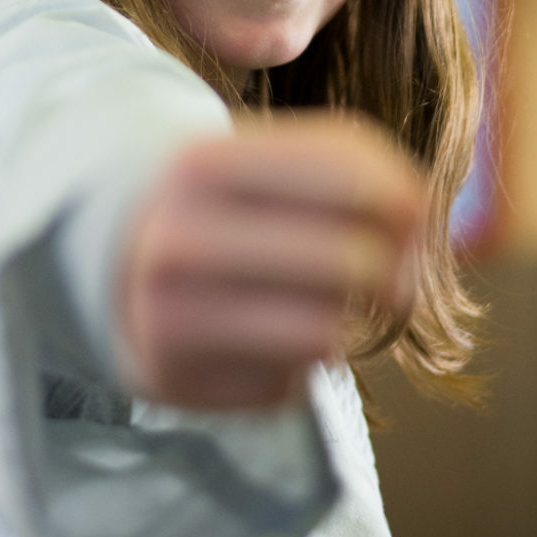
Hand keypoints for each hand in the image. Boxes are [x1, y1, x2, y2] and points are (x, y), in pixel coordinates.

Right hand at [118, 113, 426, 409]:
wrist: (116, 260)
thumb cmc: (224, 204)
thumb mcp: (267, 156)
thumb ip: (354, 164)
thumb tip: (420, 214)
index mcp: (200, 164)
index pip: (352, 181)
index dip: (408, 201)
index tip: (413, 213)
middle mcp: (176, 240)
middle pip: (351, 265)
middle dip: (392, 270)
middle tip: (387, 271)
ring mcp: (168, 317)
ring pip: (328, 330)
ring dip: (345, 317)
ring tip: (324, 298)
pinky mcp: (178, 380)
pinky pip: (292, 380)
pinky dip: (300, 359)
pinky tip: (268, 333)